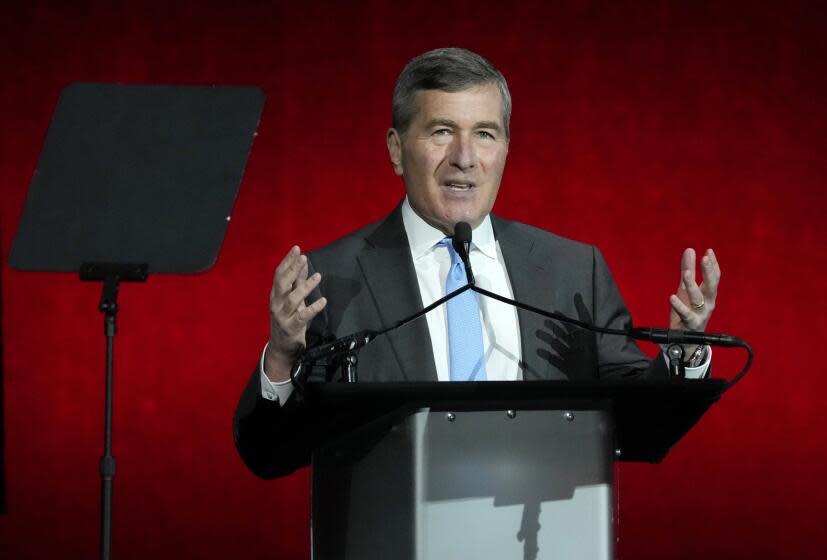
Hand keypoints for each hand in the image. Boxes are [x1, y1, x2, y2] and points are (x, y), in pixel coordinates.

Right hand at [265, 246, 326, 381]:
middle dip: (292, 269)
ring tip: (318, 276)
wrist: (282, 346)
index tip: (297, 249)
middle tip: (303, 257)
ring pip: (292, 299)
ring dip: (305, 287)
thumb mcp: (292, 298)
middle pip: (282, 283)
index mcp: (275, 294)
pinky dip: (313, 308)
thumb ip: (297, 280)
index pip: (279, 274)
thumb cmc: (288, 318)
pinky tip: (323, 301)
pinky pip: (302, 316)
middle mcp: (276, 303)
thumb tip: (304, 261)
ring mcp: (282, 316)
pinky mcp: (291, 327)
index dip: (288, 261)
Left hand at [669, 248, 719, 331]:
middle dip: (708, 272)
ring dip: (692, 285)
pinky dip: (679, 306)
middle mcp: (708, 303)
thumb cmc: (688, 311)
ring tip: (686, 274)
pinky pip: (686, 314)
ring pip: (698, 298)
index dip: (713, 265)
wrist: (685, 339)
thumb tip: (690, 250)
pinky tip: (671, 297)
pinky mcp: (690, 323)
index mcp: (709, 295)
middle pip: (711, 286)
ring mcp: (700, 314)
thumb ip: (688, 270)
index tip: (709, 251)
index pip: (715, 277)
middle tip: (704, 258)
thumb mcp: (686, 289)